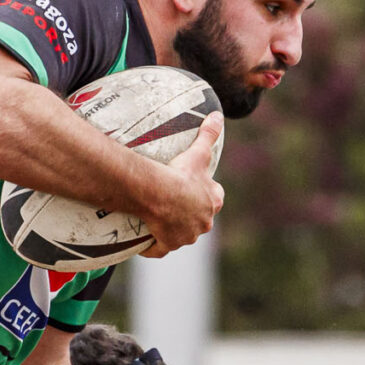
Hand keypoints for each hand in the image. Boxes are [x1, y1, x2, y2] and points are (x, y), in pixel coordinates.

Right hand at [137, 114, 224, 257]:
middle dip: (190, 213)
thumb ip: (208, 134)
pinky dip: (154, 246)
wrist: (161, 194)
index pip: (215, 198)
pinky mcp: (168, 244)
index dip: (207, 193)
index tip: (195, 187)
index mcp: (212, 202)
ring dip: (174, 229)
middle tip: (174, 203)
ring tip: (159, 219)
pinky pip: (161, 248)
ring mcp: (186, 236)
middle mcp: (203, 223)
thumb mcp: (198, 152)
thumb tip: (217, 115)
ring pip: (182, 234)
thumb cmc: (182, 174)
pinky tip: (147, 242)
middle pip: (199, 219)